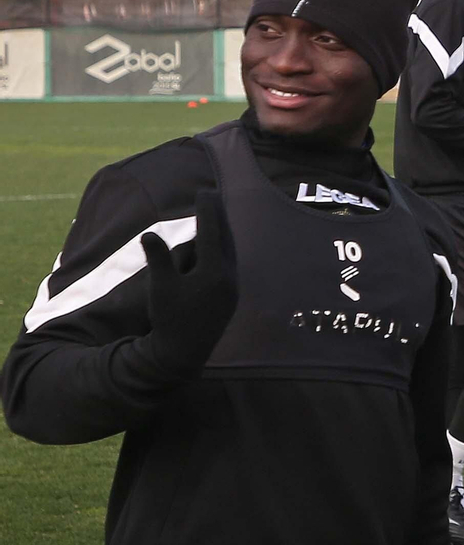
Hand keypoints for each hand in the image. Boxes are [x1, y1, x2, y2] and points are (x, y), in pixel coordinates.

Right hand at [139, 191, 237, 378]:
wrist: (184, 353)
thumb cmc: (169, 319)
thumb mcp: (160, 288)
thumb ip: (158, 259)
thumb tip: (149, 234)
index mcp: (214, 272)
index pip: (212, 232)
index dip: (207, 210)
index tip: (204, 192)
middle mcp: (229, 277)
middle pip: (226, 238)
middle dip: (219, 216)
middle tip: (212, 196)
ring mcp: (233, 288)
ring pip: (231, 251)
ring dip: (224, 231)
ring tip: (217, 215)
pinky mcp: (231, 296)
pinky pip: (230, 264)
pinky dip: (224, 249)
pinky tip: (219, 245)